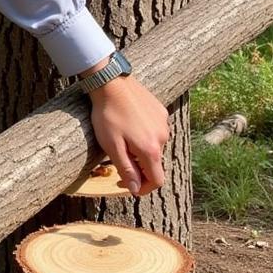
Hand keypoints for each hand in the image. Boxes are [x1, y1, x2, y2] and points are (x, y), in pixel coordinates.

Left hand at [87, 74, 169, 195]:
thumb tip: (136, 189)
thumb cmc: (108, 115)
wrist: (111, 83)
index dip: (143, 187)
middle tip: (118, 159)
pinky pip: (156, 129)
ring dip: (141, 149)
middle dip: (139, 167)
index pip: (157, 180)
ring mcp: (164, 123)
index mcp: (151, 149)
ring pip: (155, 145)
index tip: (127, 184)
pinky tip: (129, 124)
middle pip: (155, 163)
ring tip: (122, 139)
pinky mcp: (161, 110)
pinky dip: (145, 133)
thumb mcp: (112, 146)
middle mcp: (163, 137)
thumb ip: (126, 169)